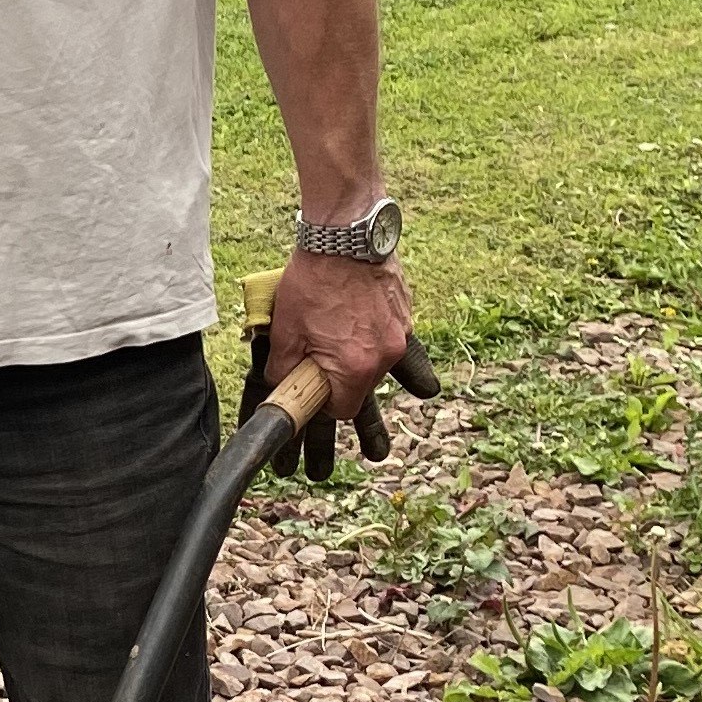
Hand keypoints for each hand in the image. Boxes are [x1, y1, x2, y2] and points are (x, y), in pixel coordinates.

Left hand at [251, 249, 423, 479]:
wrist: (346, 235)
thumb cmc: (312, 279)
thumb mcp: (286, 328)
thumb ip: (282, 366)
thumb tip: (278, 389)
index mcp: (350, 369)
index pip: (337, 411)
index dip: (320, 415)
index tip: (310, 417)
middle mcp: (379, 361)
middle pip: (363, 403)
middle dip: (355, 433)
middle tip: (343, 466)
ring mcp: (396, 340)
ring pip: (385, 381)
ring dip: (378, 407)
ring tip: (379, 452)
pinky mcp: (404, 320)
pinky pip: (410, 354)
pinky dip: (412, 370)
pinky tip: (423, 392)